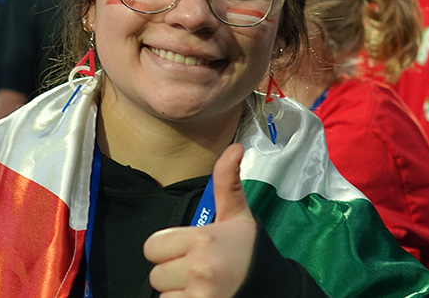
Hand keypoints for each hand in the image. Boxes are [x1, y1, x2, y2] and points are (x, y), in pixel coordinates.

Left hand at [144, 144, 256, 297]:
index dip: (168, 248)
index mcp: (203, 240)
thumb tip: (234, 146)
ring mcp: (200, 296)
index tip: (189, 249)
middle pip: (155, 273)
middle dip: (172, 272)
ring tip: (203, 285)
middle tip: (198, 269)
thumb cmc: (251, 252)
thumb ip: (227, 182)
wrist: (275, 288)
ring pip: (163, 294)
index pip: (152, 246)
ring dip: (178, 292)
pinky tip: (203, 296)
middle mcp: (198, 269)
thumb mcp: (238, 216)